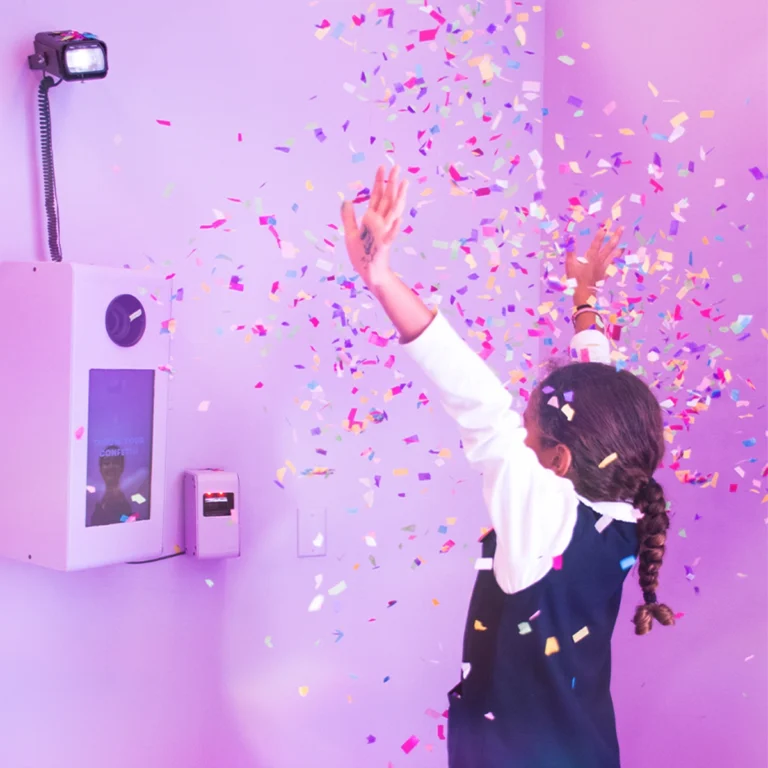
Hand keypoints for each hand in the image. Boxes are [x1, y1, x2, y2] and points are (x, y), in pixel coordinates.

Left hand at [341, 165, 407, 287]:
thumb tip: (346, 200)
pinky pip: (391, 235)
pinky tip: (399, 218)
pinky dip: (395, 227)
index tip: (382, 167)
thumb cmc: (361, 255)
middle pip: (387, 199)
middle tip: (397, 166)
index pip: (377, 196)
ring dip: (399, 198)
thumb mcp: (350, 233)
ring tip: (405, 184)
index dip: (379, 181)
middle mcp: (380, 222)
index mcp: (372, 219)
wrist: (367, 273)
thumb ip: (348, 217)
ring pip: (393, 212)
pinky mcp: (384, 245)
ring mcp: (384, 232)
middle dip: (392, 183)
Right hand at [566, 220, 624, 298]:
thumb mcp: (570, 264)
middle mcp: (600, 261)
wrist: (583, 295)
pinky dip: (615, 265)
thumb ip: (570, 250)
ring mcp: (604, 269)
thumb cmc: (575, 279)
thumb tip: (570, 236)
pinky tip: (618, 263)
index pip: (597, 243)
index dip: (601, 234)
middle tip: (622, 228)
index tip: (605, 226)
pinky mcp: (604, 276)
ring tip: (624, 245)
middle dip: (616, 236)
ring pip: (614, 257)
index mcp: (591, 257)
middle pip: (610, 247)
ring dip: (619, 250)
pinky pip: (612, 268)